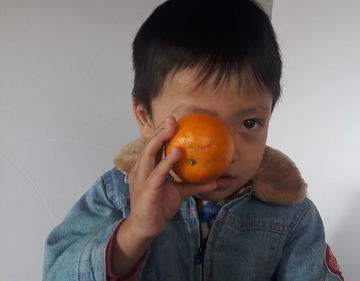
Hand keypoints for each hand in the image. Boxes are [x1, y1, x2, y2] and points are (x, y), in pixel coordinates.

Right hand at [126, 115, 217, 238]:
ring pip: (149, 154)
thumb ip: (196, 184)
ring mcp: (142, 179)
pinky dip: (167, 162)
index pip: (152, 146)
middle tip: (172, 119)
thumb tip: (217, 180)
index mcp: (146, 168)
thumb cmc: (159, 206)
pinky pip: (158, 173)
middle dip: (159, 130)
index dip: (160, 132)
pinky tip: (177, 152)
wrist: (146, 227)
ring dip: (159, 139)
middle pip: (149, 145)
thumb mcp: (180, 192)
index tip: (173, 120)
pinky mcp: (148, 189)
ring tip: (171, 128)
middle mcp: (141, 170)